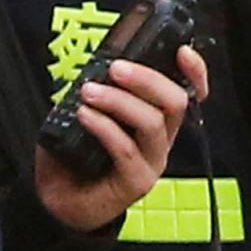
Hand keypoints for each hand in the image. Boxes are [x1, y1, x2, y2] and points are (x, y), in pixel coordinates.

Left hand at [33, 48, 208, 232]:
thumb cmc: (72, 155)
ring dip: (119, 100)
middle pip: (175, 102)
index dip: (194, 72)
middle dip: (147, 79)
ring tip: (88, 91)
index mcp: (157, 121)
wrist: (56, 199)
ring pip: (152, 122)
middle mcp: (160, 141)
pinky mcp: (136, 182)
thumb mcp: (87, 113)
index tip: (182, 51)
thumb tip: (95, 64)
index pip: (189, 93)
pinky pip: (126, 149)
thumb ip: (99, 91)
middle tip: (116, 68)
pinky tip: (84, 115)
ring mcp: (151, 162)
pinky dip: (104, 127)